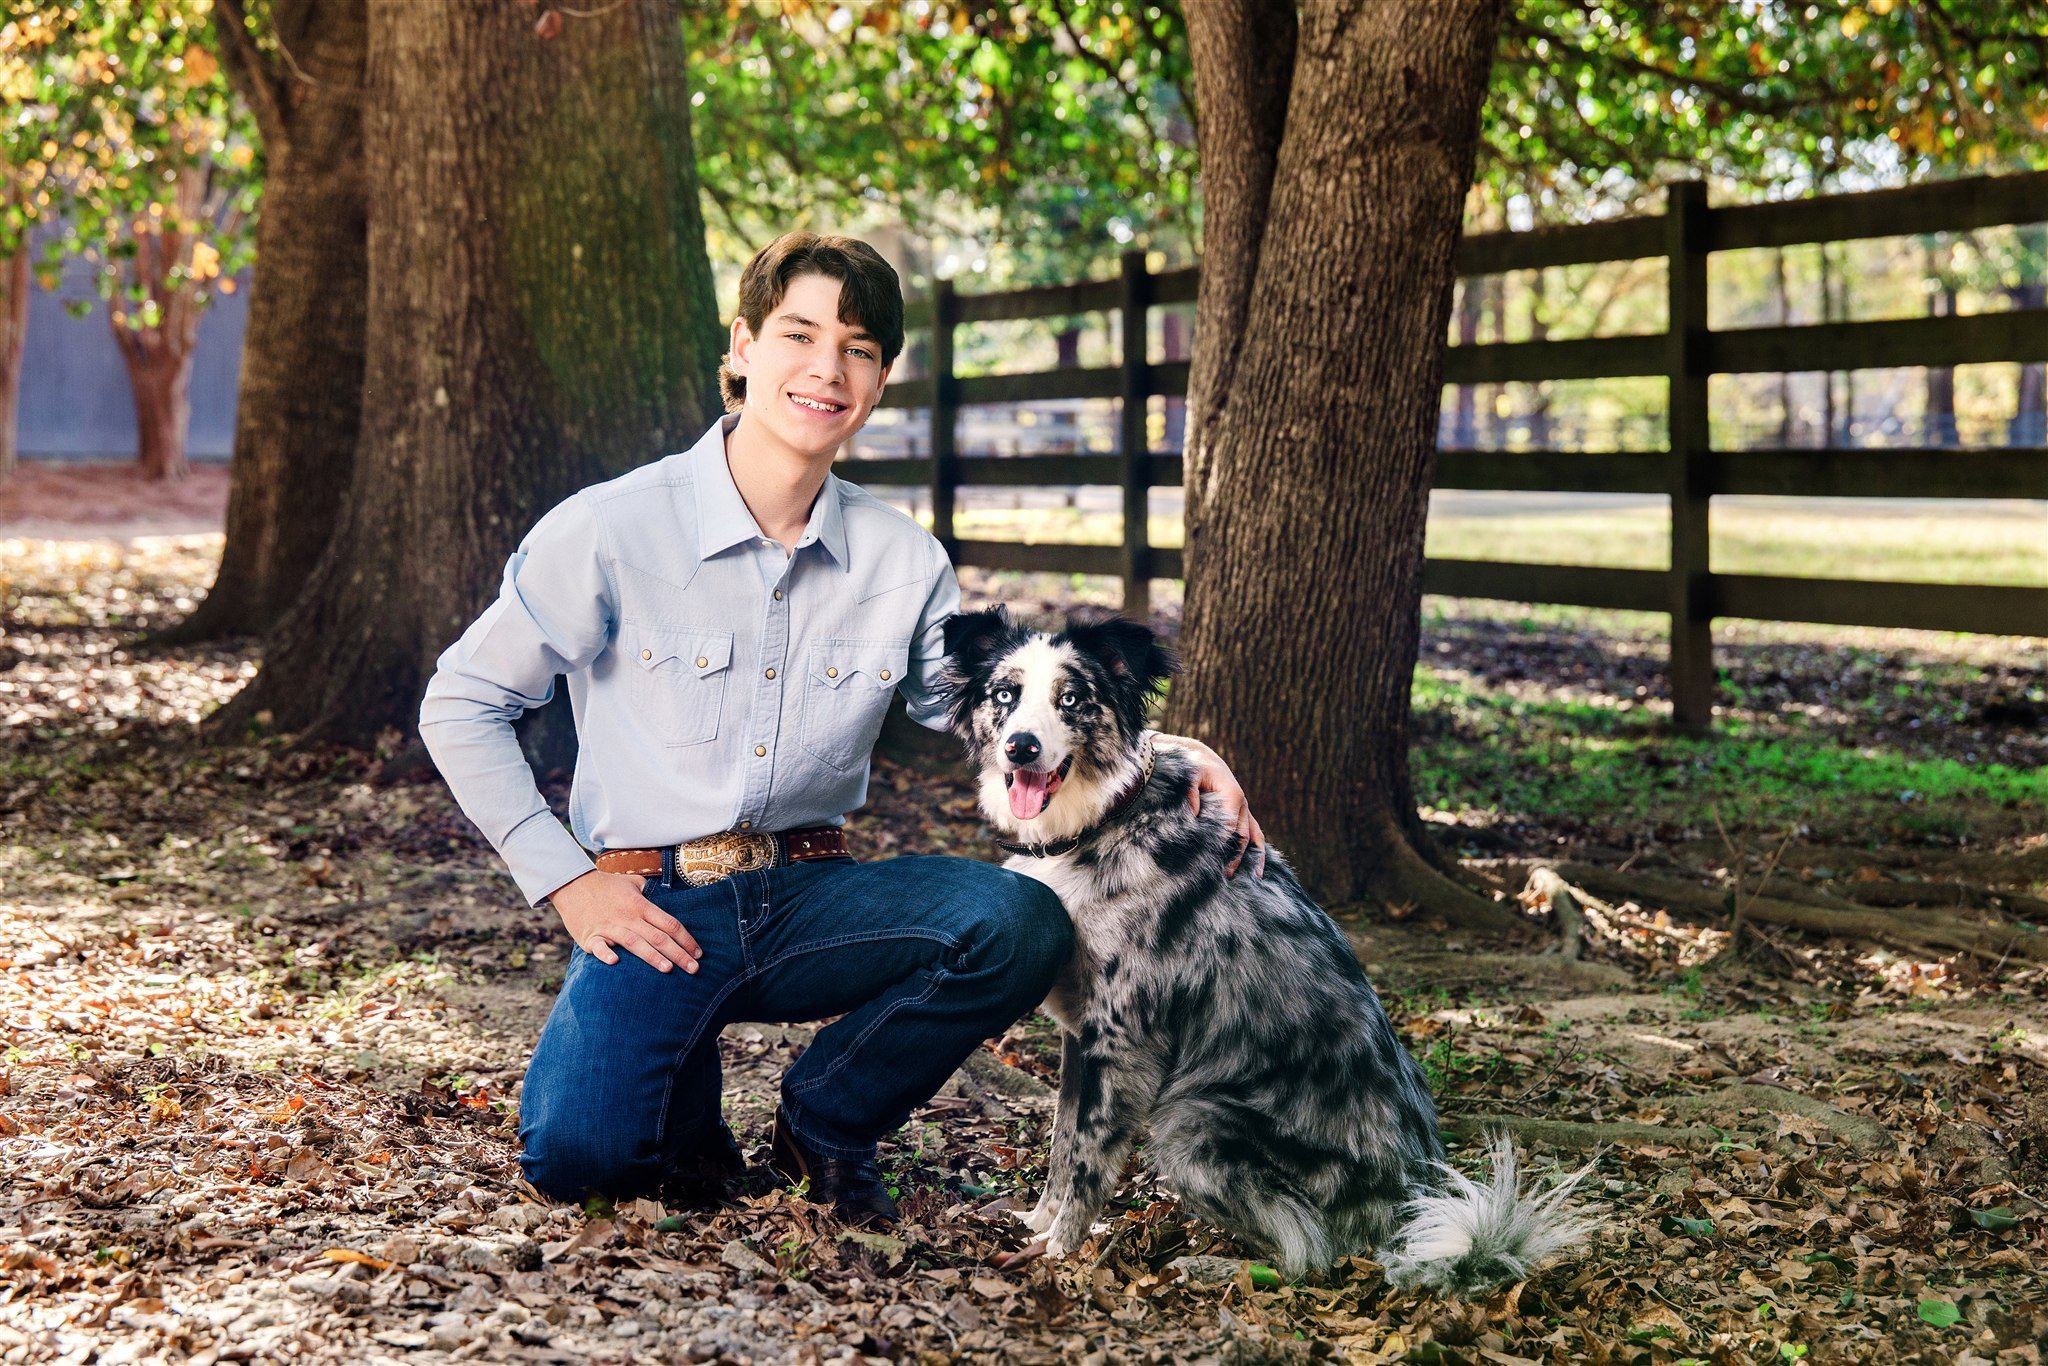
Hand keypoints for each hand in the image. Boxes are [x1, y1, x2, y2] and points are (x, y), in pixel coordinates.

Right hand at [548, 870, 702, 971]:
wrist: (572, 885)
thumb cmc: (606, 885)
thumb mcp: (633, 882)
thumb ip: (651, 893)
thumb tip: (671, 898)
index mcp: (641, 905)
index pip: (669, 923)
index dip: (686, 938)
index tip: (698, 953)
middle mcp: (628, 916)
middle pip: (658, 936)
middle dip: (678, 953)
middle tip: (694, 969)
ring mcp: (609, 927)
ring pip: (635, 943)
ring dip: (652, 956)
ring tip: (668, 969)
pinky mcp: (590, 936)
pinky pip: (598, 947)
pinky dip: (605, 954)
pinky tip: (615, 963)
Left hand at [1148, 732, 1265, 877]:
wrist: (1202, 759)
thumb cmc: (1194, 768)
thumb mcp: (1189, 776)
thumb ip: (1190, 794)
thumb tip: (1193, 815)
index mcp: (1232, 795)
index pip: (1228, 827)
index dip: (1221, 846)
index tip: (1212, 863)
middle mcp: (1242, 804)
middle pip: (1241, 836)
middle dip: (1234, 857)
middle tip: (1223, 877)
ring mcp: (1244, 810)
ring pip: (1251, 838)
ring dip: (1250, 858)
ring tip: (1248, 879)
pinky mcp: (1243, 815)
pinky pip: (1255, 835)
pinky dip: (1258, 852)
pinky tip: (1258, 871)